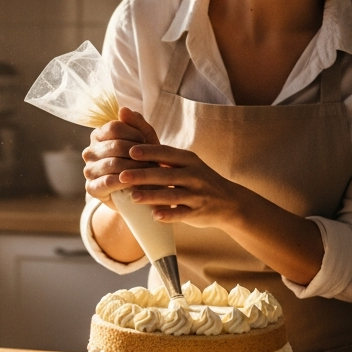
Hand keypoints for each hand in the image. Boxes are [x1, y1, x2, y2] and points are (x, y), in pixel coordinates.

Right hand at [82, 107, 160, 203]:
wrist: (146, 190)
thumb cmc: (145, 160)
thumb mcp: (146, 140)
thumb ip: (137, 123)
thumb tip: (122, 109)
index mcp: (99, 135)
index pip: (113, 127)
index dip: (133, 134)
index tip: (146, 142)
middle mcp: (90, 151)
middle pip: (114, 145)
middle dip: (136, 153)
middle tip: (152, 161)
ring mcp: (89, 170)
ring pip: (112, 163)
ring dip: (134, 168)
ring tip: (149, 172)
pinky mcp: (92, 188)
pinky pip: (107, 182)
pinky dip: (124, 182)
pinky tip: (137, 184)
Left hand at [117, 144, 244, 228]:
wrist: (229, 201)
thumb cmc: (198, 179)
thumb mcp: (188, 162)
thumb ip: (165, 154)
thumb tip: (138, 136)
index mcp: (189, 160)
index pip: (167, 153)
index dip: (149, 152)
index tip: (130, 151)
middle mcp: (194, 175)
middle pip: (166, 175)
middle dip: (143, 175)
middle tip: (122, 176)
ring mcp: (197, 195)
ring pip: (172, 195)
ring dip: (152, 196)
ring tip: (133, 197)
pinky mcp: (198, 213)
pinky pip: (182, 214)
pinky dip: (169, 215)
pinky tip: (155, 216)